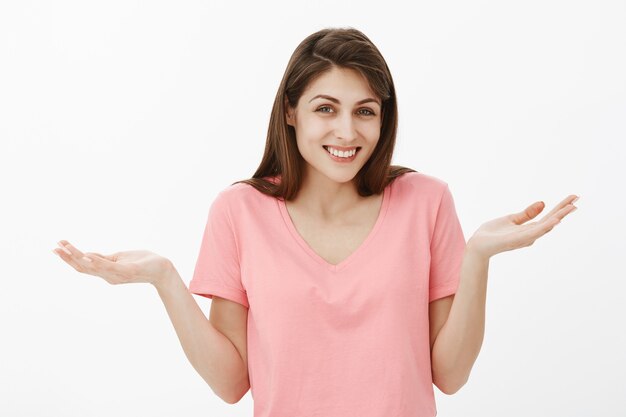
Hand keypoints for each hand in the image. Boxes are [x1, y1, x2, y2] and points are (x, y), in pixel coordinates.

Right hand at [52, 240, 173, 286]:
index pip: (83, 265)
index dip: (68, 258)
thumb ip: (104, 258)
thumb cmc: (142, 262)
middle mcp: (108, 276)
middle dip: (67, 258)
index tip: (56, 247)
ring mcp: (117, 275)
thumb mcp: (119, 258)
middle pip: (83, 268)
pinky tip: (86, 255)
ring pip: (92, 266)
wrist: (163, 269)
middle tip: (54, 247)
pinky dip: (97, 261)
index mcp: (106, 272)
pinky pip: (109, 267)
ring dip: (77, 256)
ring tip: (65, 247)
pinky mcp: (127, 271)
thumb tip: (87, 254)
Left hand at [467, 194, 578, 258]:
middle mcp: (530, 235)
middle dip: (564, 210)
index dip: (560, 207)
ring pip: (545, 226)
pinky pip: (534, 233)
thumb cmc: (492, 234)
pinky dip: (545, 227)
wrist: (477, 244)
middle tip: (577, 199)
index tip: (573, 197)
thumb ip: (526, 213)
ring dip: (558, 217)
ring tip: (571, 208)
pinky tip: (555, 220)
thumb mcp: (511, 219)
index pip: (548, 216)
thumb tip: (543, 203)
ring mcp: (525, 238)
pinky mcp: (517, 240)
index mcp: (529, 229)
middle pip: (550, 220)